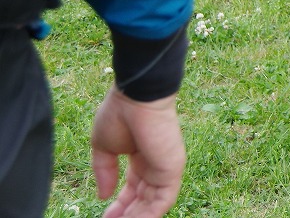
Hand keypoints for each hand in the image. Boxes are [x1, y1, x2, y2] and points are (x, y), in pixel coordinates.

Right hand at [91, 88, 184, 217]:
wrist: (136, 97)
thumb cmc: (119, 114)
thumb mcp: (103, 147)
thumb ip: (104, 172)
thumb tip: (103, 196)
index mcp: (141, 158)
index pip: (133, 188)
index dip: (120, 205)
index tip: (105, 217)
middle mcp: (155, 165)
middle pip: (143, 199)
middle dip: (127, 214)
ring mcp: (165, 167)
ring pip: (153, 204)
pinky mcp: (172, 169)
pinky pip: (163, 201)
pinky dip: (149, 215)